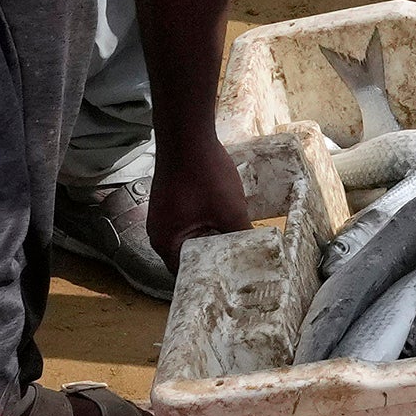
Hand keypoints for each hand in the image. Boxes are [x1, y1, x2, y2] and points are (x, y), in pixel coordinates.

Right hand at [146, 134, 253, 267]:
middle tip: (239, 266)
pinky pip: (189, 222)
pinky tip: (226, 220)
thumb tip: (257, 252)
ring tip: (236, 243)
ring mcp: (163, 216)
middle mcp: (158, 233)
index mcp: (165, 243)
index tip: (232, 281)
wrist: (188, 134)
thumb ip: (242, 237)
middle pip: (190, 257)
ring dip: (212, 238)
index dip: (212, 278)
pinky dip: (206, 223)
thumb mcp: (230, 212)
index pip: (188, 274)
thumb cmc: (204, 174)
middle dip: (214, 258)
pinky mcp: (170, 202)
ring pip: (191, 238)